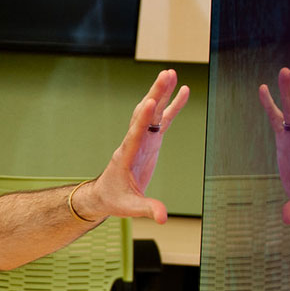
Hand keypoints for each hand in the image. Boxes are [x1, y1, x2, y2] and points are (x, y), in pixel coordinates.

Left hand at [81, 69, 190, 223]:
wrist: (105, 195)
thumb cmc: (114, 200)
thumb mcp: (130, 208)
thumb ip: (147, 210)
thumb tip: (163, 218)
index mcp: (127, 156)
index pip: (136, 134)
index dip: (143, 118)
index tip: (151, 100)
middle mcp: (134, 142)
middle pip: (145, 114)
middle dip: (155, 94)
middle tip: (166, 74)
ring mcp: (142, 139)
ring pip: (153, 112)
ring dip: (162, 92)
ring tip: (171, 72)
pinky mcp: (150, 141)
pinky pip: (162, 120)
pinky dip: (172, 105)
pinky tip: (184, 90)